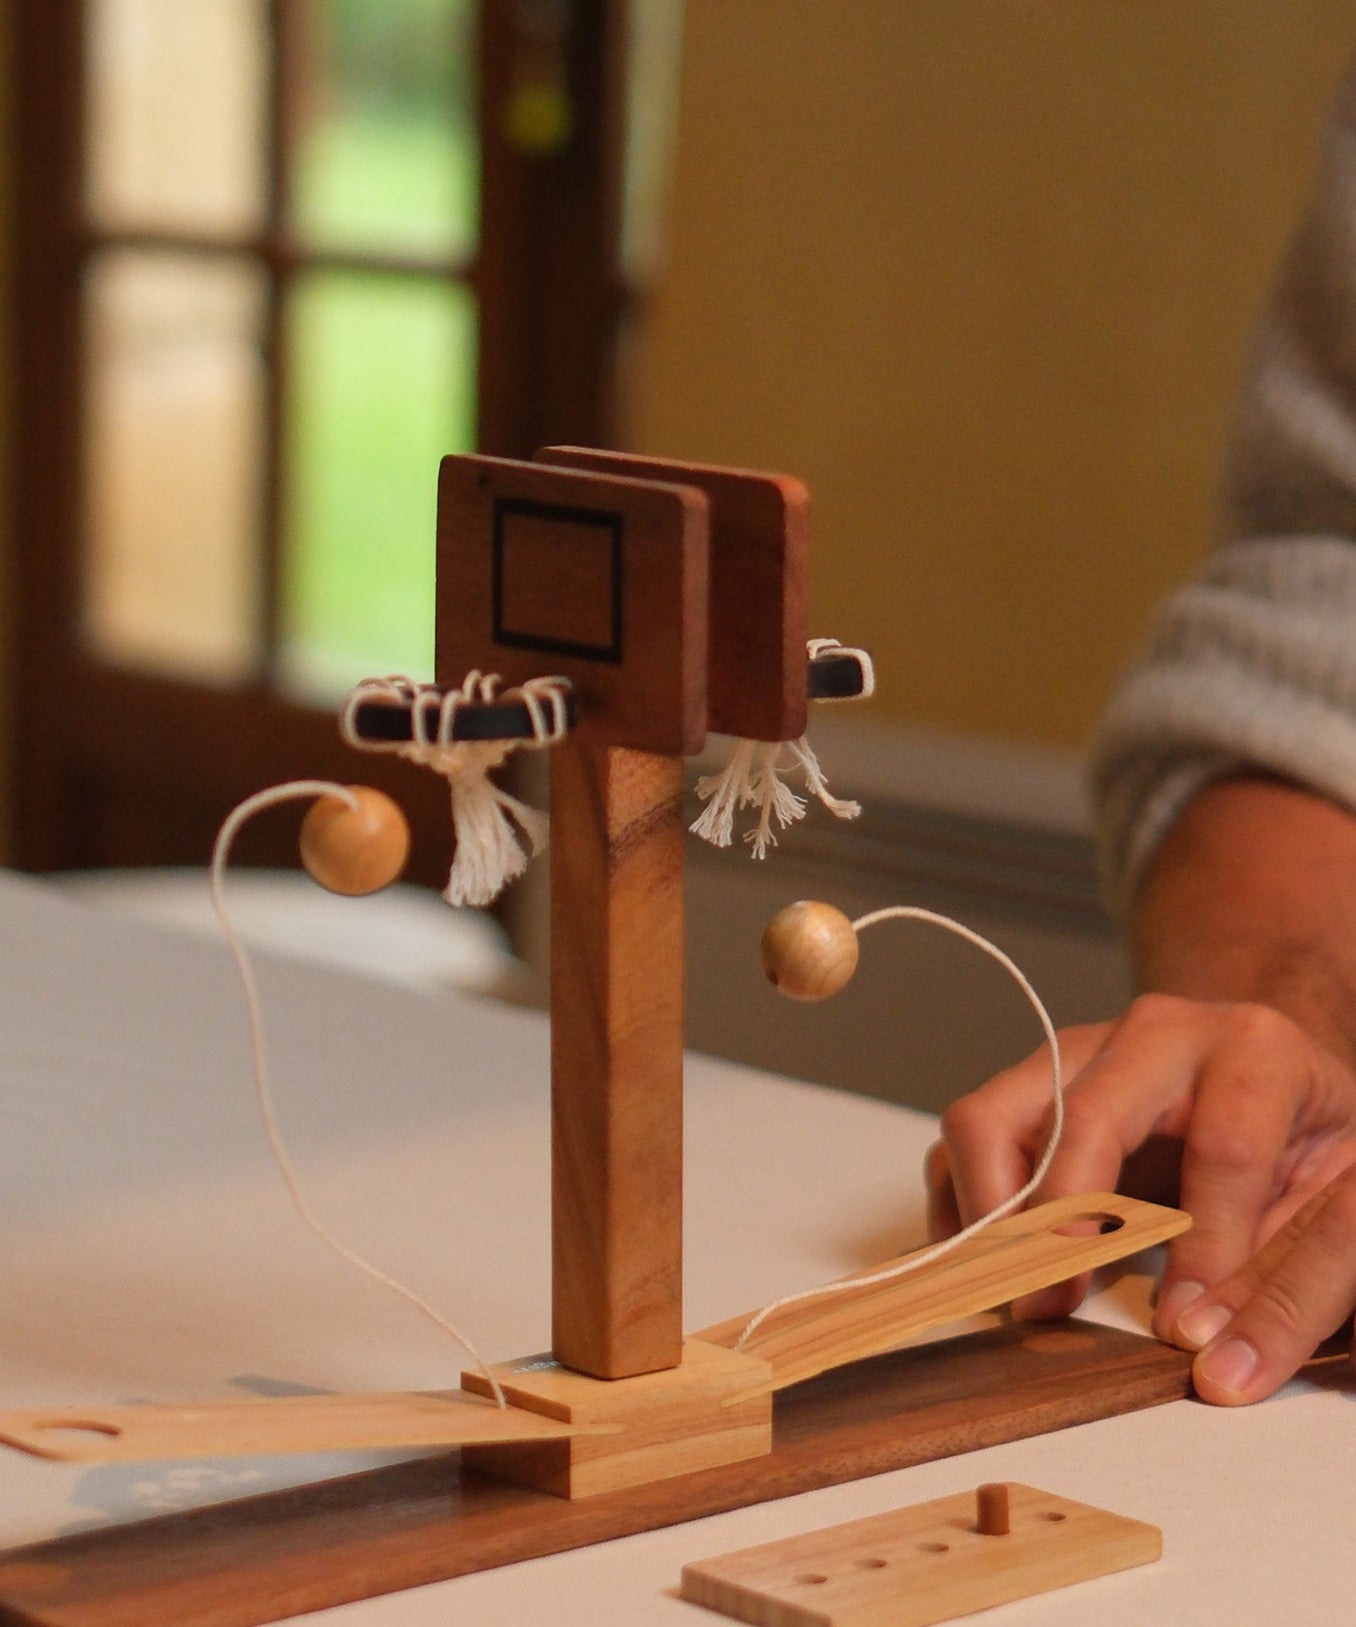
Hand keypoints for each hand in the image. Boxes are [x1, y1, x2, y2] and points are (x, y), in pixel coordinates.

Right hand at [925, 991, 1355, 1393]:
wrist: (1282, 1090)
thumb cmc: (1313, 1148)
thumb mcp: (1342, 1208)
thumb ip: (1291, 1287)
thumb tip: (1216, 1362)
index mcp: (1254, 1049)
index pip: (1218, 1149)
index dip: (1204, 1249)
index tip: (1186, 1329)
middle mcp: (1156, 1034)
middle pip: (1075, 1115)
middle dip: (1058, 1224)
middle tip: (1054, 1307)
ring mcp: (1079, 1053)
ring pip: (988, 1117)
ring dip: (989, 1216)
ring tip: (1018, 1293)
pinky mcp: (1029, 1085)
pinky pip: (962, 1142)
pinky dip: (962, 1211)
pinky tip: (996, 1270)